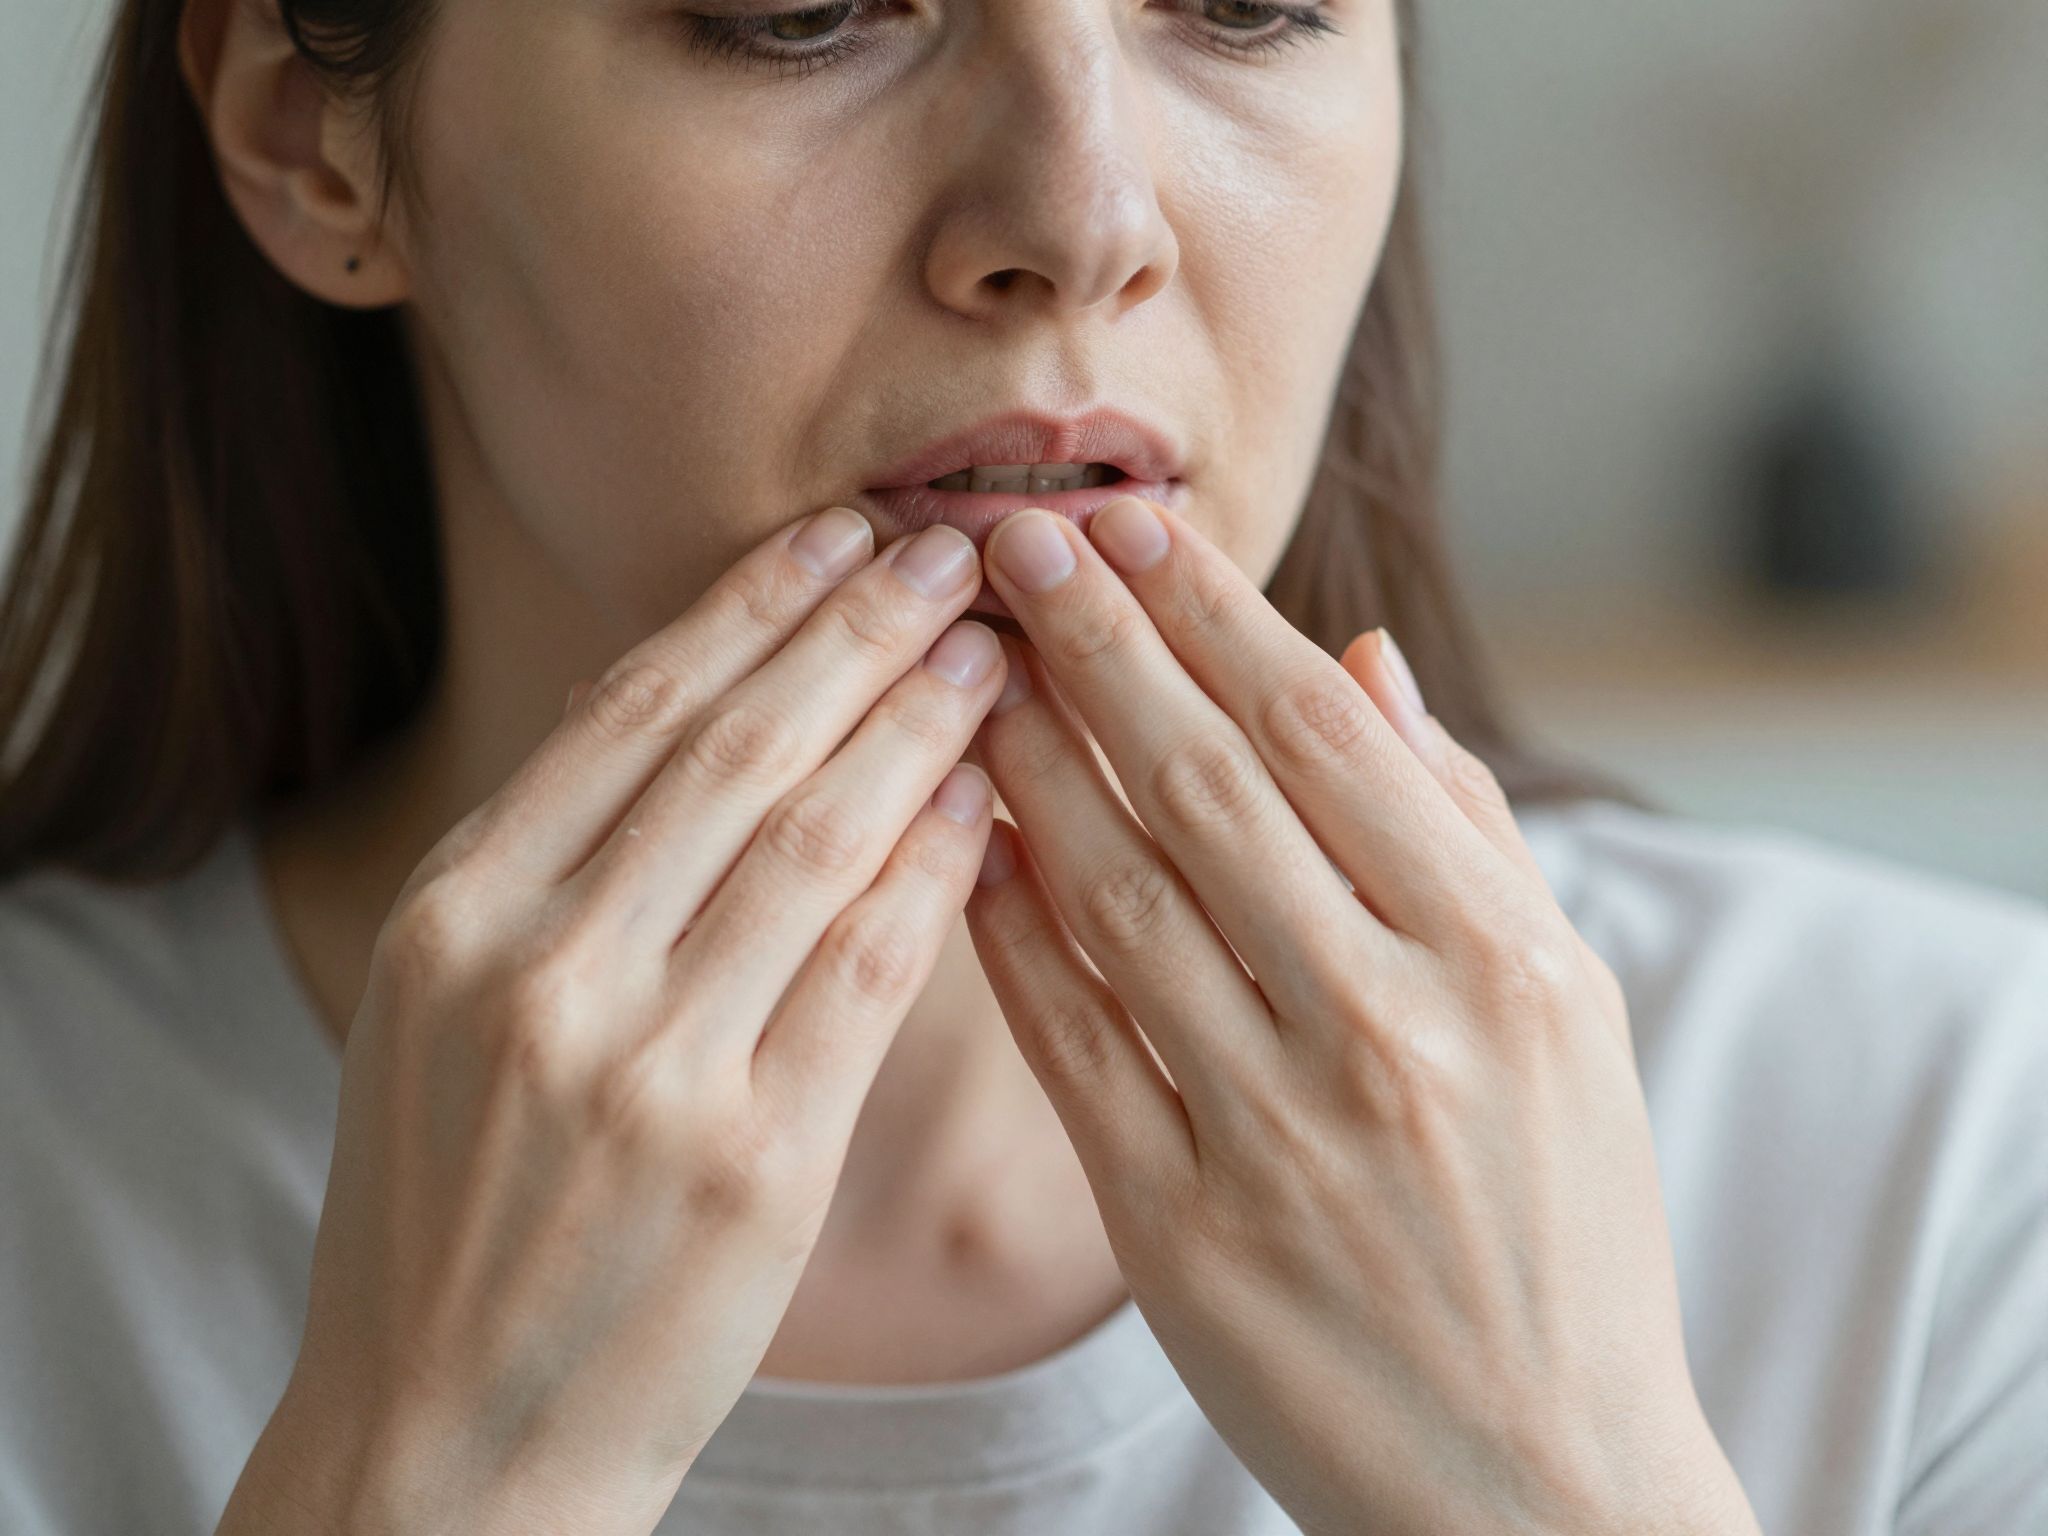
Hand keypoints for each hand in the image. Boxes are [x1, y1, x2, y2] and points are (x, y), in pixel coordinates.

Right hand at [220, 508, 1009, 1535]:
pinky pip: (862, 971)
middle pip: (731, 748)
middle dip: (854, 629)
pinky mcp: (745, 1160)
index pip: (630, 713)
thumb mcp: (454, 1021)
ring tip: (992, 647)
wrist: (447, 1437)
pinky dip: (933, 872)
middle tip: (949, 547)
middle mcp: (536, 966)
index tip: (838, 533)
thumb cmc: (458, 1220)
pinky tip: (989, 802)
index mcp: (456, 913)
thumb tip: (716, 731)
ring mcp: (639, 1064)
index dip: (750, 606)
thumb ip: (561, 880)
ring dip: (915, 725)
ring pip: (808, 838)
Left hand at [960, 498, 1759, 1535]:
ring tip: (960, 661)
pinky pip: (1069, 1036)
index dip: (1210, 613)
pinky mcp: (1176, 1224)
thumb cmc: (1563, 1226)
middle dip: (1095, 642)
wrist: (1535, 1480)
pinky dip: (1008, 924)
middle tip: (1010, 539)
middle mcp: (1389, 1027)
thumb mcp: (1572, 1012)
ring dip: (1026, 761)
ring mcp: (1276, 1128)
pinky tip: (959, 834)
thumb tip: (1362, 661)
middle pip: (1207, 786)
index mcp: (1501, 956)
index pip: (1324, 735)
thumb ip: (1465, 829)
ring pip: (1118, 893)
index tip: (1127, 523)